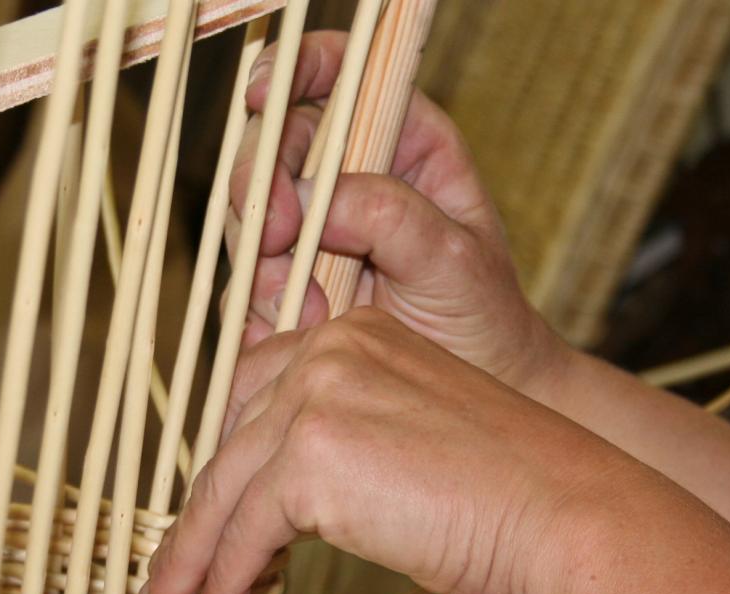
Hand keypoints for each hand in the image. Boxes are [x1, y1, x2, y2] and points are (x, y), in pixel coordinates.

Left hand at [138, 308, 600, 593]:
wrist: (567, 515)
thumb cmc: (512, 493)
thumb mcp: (415, 441)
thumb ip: (348, 443)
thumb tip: (280, 503)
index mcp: (360, 335)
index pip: (261, 394)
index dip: (232, 462)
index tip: (212, 514)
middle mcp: (331, 350)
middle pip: (234, 440)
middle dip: (200, 513)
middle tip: (177, 570)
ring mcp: (318, 398)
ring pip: (224, 488)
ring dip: (197, 556)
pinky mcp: (312, 458)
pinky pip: (243, 531)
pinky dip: (227, 578)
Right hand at [226, 31, 569, 399]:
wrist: (478, 390)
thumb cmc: (485, 316)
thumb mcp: (454, 260)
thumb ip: (392, 216)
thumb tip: (313, 198)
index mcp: (400, 139)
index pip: (338, 73)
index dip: (294, 68)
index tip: (265, 94)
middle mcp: (348, 174)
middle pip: (272, 143)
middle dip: (260, 183)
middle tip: (274, 237)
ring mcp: (310, 230)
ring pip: (248, 216)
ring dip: (260, 261)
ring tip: (313, 312)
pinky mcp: (285, 285)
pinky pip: (244, 285)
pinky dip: (256, 309)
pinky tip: (294, 332)